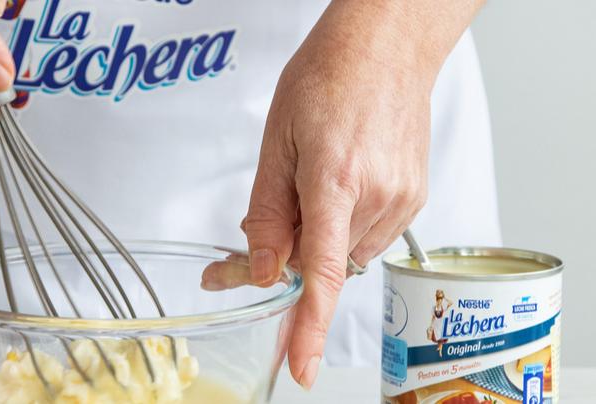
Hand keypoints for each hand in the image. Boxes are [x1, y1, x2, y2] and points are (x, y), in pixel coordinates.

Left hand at [242, 0, 483, 388]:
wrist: (387, 46)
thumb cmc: (329, 77)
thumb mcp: (276, 140)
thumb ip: (267, 212)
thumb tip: (260, 268)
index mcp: (335, 179)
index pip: (322, 272)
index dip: (308, 325)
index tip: (300, 365)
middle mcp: (377, 196)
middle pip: (322, 263)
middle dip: (282, 264)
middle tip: (234, 257)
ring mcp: (402, 199)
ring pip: (344, 253)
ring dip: (315, 241)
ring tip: (304, 191)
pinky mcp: (414, 198)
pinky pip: (367, 235)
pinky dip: (341, 227)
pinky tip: (334, 188)